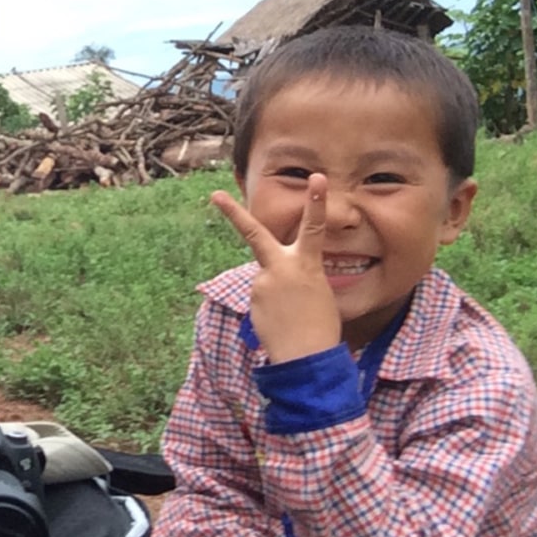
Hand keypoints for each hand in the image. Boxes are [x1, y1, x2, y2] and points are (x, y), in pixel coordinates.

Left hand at [210, 175, 340, 362]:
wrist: (306, 359)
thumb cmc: (322, 327)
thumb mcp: (319, 293)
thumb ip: (298, 276)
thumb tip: (278, 276)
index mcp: (307, 265)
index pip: (313, 227)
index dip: (316, 201)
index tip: (316, 177)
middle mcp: (280, 269)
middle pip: (254, 233)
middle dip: (233, 213)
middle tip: (215, 195)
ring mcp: (261, 284)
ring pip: (265, 279)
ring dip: (276, 294)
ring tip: (291, 316)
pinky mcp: (251, 300)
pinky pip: (261, 298)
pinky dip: (270, 308)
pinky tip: (280, 322)